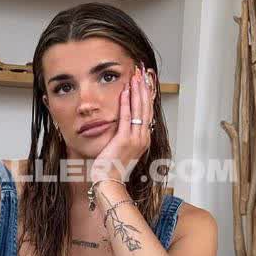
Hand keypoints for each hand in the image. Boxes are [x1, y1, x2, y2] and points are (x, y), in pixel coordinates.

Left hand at [90, 62, 154, 184]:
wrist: (109, 183)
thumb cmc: (112, 169)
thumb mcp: (121, 150)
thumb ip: (124, 137)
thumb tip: (121, 126)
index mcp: (143, 140)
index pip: (147, 112)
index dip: (147, 95)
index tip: (145, 82)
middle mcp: (143, 138)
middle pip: (146, 107)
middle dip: (144, 88)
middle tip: (143, 72)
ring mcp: (136, 139)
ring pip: (139, 109)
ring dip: (137, 91)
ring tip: (136, 76)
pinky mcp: (125, 140)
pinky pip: (126, 116)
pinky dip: (126, 102)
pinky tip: (125, 90)